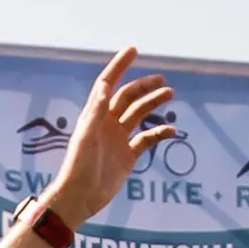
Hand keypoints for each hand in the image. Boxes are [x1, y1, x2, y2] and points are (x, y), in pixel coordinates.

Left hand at [50, 49, 176, 229]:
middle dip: (144, 86)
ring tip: (169, 94)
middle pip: (129, 97)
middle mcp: (107, 123)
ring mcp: (119, 139)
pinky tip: (170, 129)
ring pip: (139, 114)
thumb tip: (105, 85)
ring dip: (153, 103)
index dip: (119, 66)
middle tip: (162, 80)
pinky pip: (146, 139)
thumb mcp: (86, 136)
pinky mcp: (128, 156)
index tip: (133, 50)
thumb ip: (96, 111)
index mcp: (95, 115)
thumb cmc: (78, 167)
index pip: (108, 84)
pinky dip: (159, 132)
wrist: (80, 197)